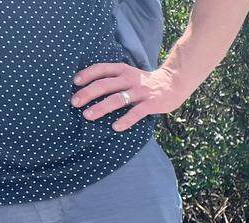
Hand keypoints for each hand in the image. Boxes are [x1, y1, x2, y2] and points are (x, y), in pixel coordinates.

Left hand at [71, 64, 187, 131]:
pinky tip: (115, 127)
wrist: (174, 83)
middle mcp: (130, 79)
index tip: (75, 83)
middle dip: (87, 93)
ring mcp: (141, 92)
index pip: (101, 69)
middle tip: (74, 103)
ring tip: (88, 116)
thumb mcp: (130, 74)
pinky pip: (136, 113)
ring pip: (117, 99)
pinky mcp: (151, 104)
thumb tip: (89, 88)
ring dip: (101, 107)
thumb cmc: (146, 82)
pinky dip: (125, 120)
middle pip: (104, 85)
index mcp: (123, 70)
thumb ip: (114, 78)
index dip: (87, 75)